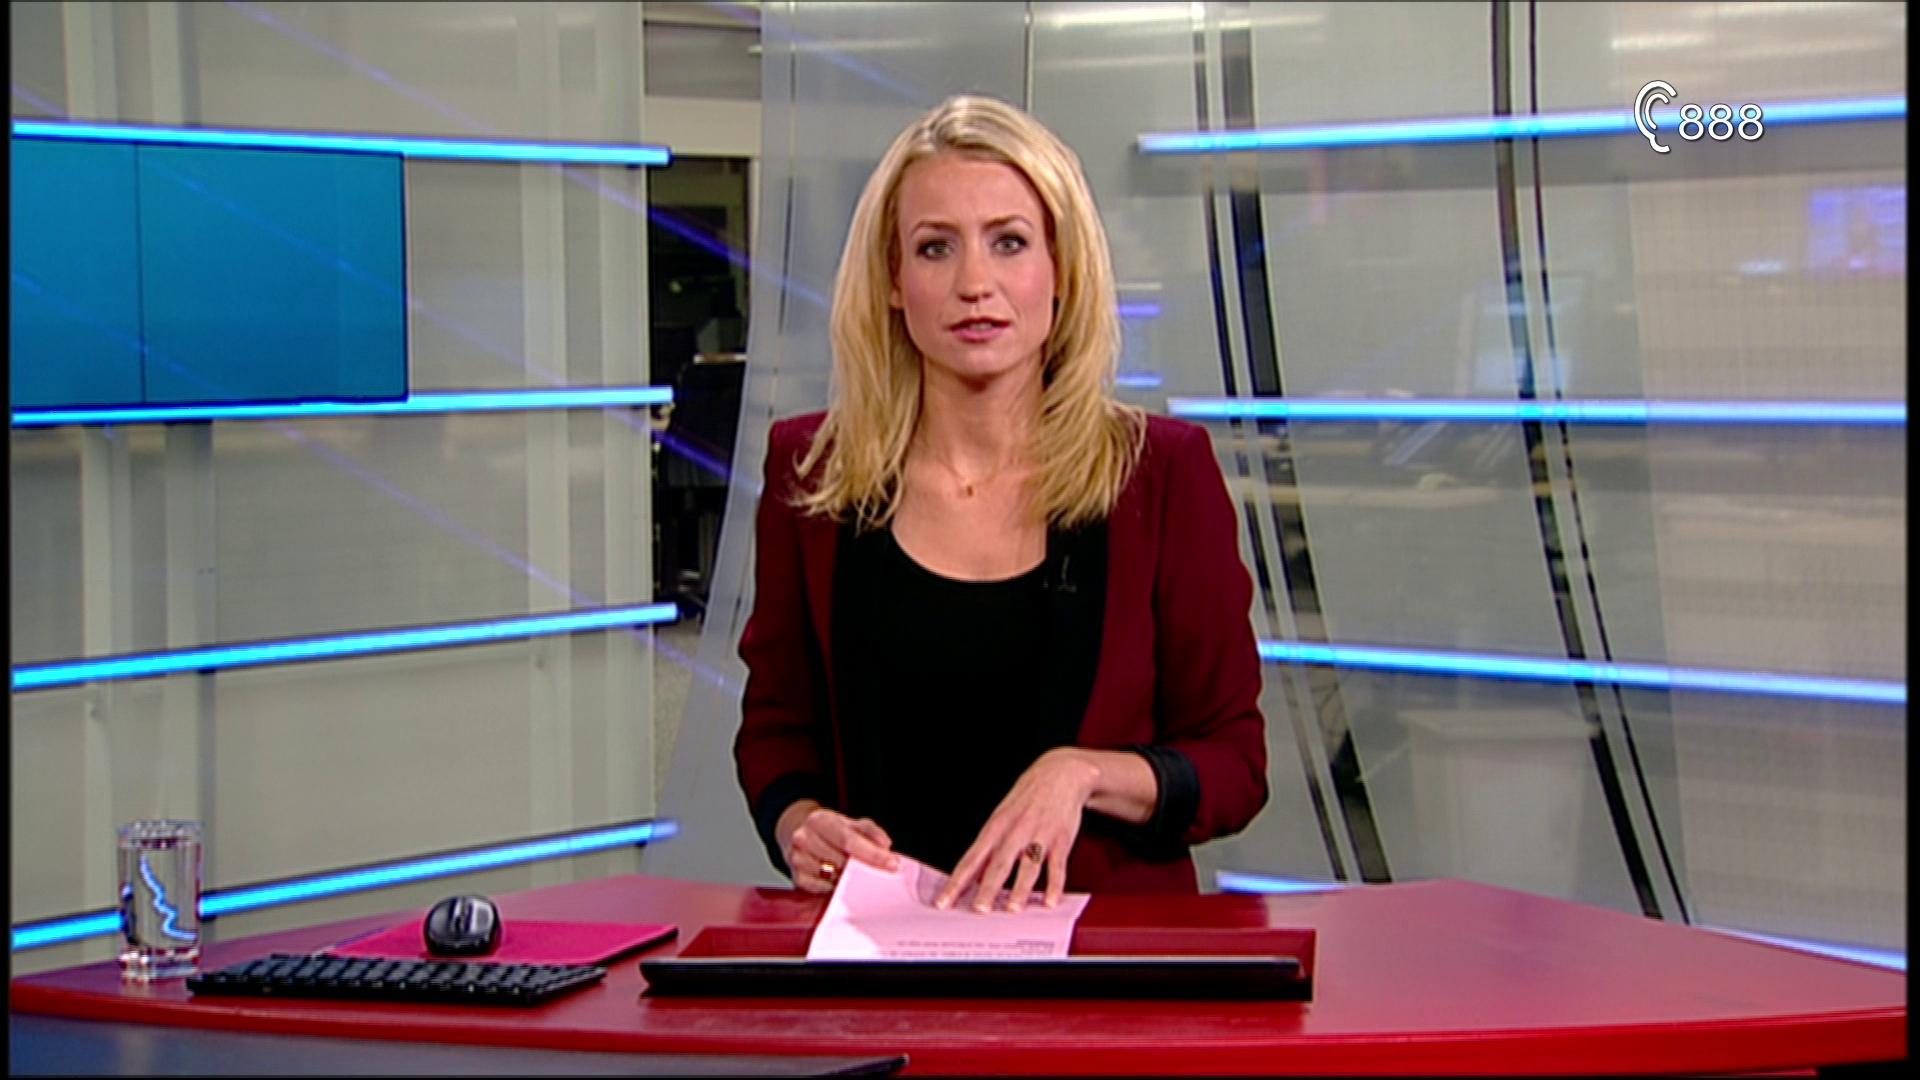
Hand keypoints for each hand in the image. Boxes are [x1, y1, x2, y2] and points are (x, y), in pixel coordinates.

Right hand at [775, 800, 898, 894]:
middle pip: (841, 861)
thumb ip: (870, 831)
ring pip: (832, 876)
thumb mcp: (850, 824)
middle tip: (879, 873)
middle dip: (863, 869)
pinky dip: (834, 887)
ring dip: (848, 879)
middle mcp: (804, 838)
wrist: (799, 834)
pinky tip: (839, 881)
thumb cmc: (830, 830)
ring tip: (855, 874)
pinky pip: (821, 888)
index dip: (873, 854)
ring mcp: (797, 858)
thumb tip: (885, 845)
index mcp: (819, 820)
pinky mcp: (796, 877)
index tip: (893, 864)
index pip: (849, 840)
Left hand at [934, 749, 1100, 913]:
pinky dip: (1054, 885)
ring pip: (1028, 866)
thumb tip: (976, 878)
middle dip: (988, 889)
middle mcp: (1015, 832)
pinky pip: (1057, 865)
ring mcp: (1038, 835)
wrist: (1059, 774)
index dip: (957, 882)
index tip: (945, 902)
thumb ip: (990, 848)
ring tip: (1013, 909)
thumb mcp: (1002, 816)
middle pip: (998, 865)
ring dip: (1020, 889)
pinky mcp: (1061, 839)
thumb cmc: (1027, 797)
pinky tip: (1049, 900)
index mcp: (995, 827)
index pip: (971, 860)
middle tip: (979, 910)